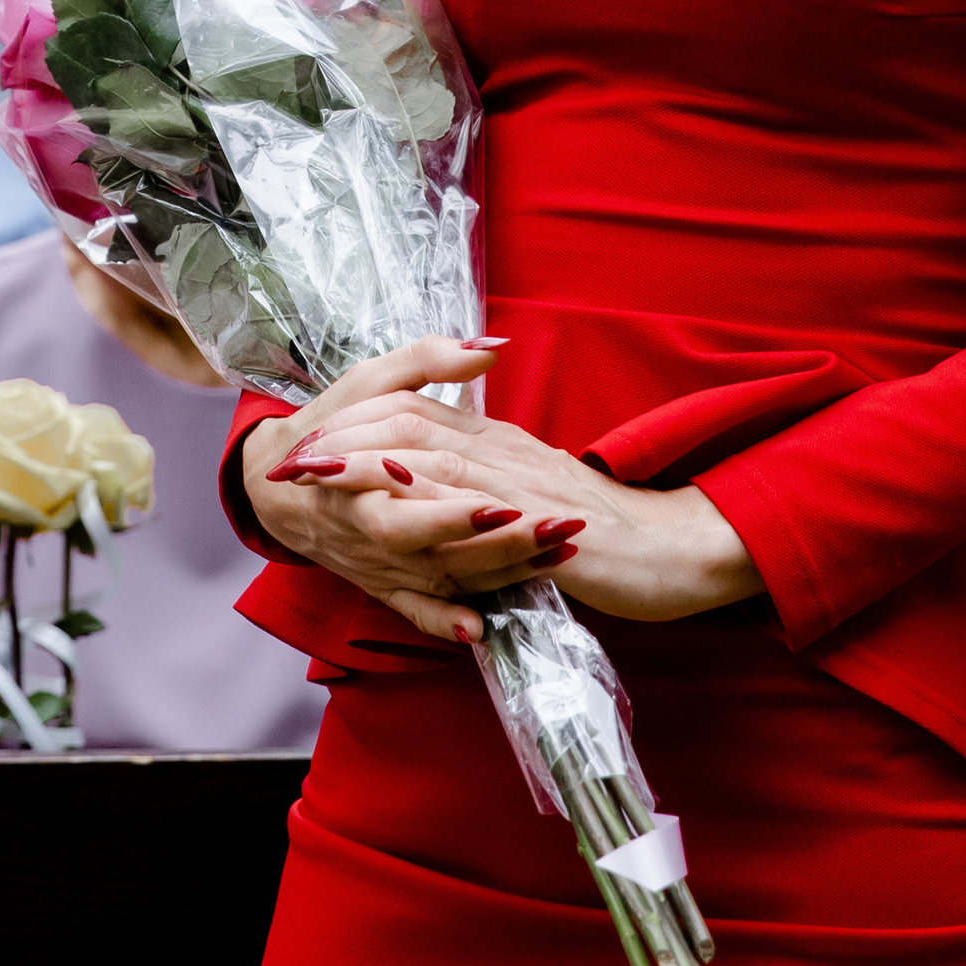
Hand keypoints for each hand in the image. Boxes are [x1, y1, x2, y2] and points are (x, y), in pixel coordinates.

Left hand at [241, 338, 758, 645]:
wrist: (675, 549)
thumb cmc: (614, 533)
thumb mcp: (544, 498)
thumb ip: (501, 483)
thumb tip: (456, 488)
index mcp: (505, 448)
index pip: (421, 416)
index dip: (362, 423)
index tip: (311, 436)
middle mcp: (506, 456)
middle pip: (413, 427)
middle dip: (346, 437)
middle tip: (290, 452)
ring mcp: (521, 486)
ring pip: (432, 457)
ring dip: (368, 461)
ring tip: (314, 468)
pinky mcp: (537, 523)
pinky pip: (474, 503)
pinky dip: (427, 494)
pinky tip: (390, 496)